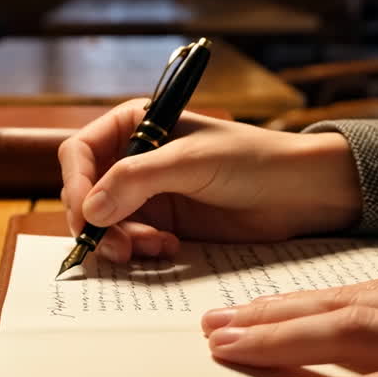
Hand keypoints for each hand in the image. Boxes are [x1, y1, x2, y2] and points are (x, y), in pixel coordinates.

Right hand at [58, 99, 361, 260]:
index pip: (80, 154)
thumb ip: (137, 180)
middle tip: (120, 248)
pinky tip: (170, 249)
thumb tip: (90, 209)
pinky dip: (141, 251)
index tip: (87, 218)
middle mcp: (134, 159)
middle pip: (86, 194)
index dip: (75, 185)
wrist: (302, 192)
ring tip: (154, 248)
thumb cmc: (253, 160)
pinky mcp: (164, 224)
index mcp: (135, 126)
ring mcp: (148, 194)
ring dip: (120, 241)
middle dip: (96, 223)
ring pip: (105, 224)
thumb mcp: (192, 162)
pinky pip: (131, 242)